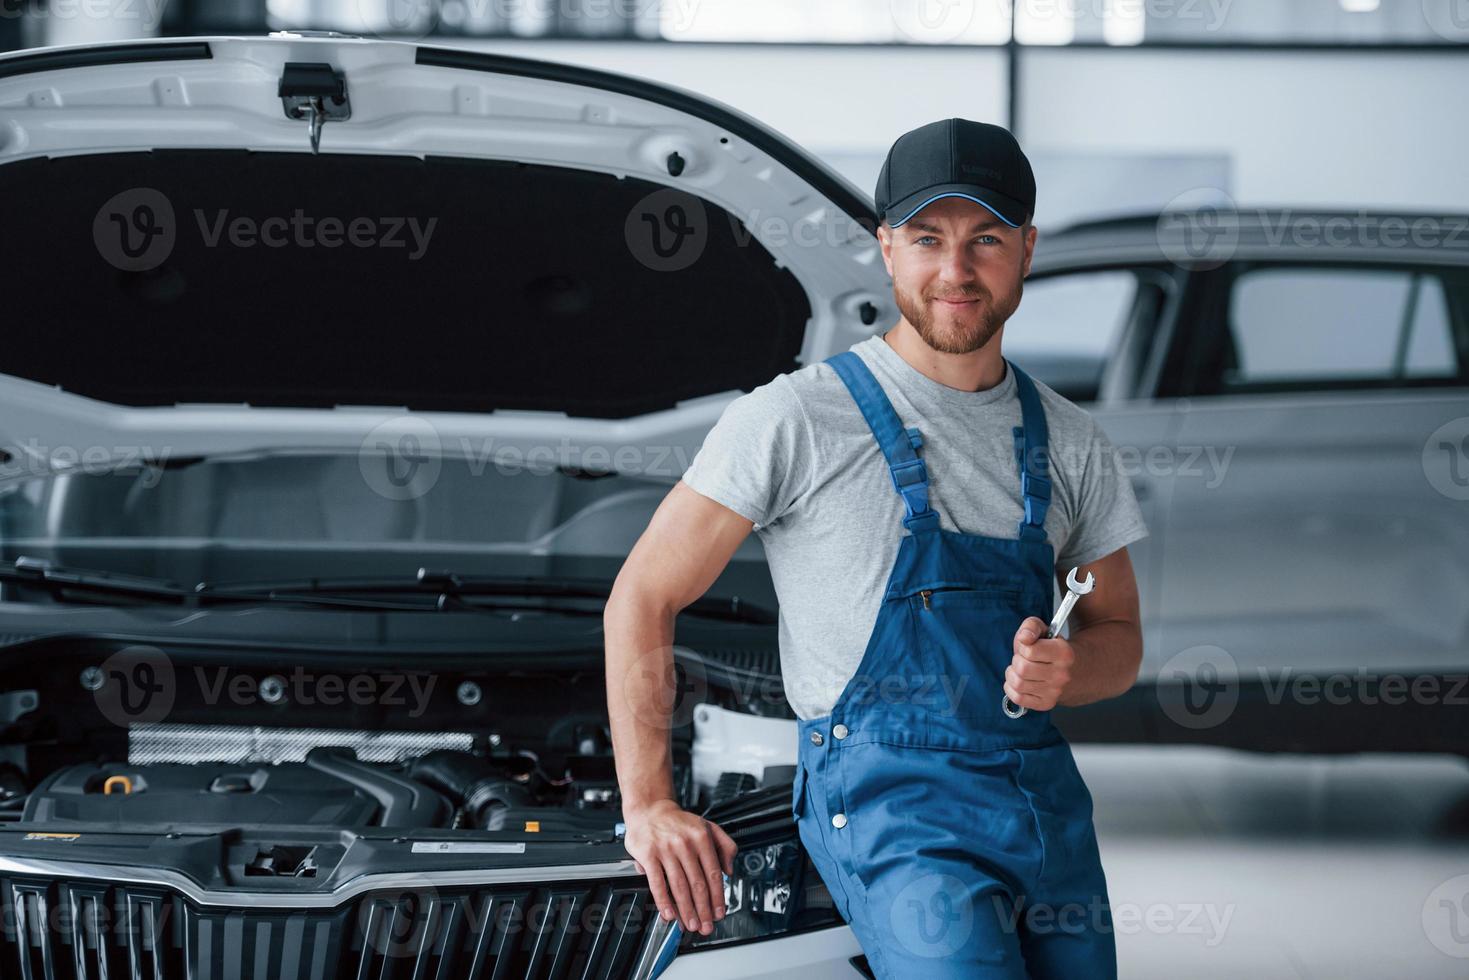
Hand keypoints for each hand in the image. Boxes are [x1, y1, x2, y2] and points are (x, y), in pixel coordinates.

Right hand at [622, 798, 737, 936]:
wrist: (650, 809)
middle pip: (697, 883)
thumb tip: (729, 870)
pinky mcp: (648, 854)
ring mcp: (666, 849)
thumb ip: (725, 846)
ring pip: (679, 886)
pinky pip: (657, 882)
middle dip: (703, 909)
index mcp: (702, 837)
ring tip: (691, 924)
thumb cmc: (679, 822)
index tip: (719, 912)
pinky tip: (669, 913)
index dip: (718, 897)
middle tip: (706, 925)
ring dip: (686, 909)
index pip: (713, 873)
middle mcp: (685, 843)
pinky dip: (663, 901)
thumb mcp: (708, 826)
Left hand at [1005, 616, 1073, 712]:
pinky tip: (1018, 681)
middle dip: (1017, 661)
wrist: (1071, 670)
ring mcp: (1055, 692)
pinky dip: (1011, 689)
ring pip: (1018, 684)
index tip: (1028, 647)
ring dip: (1012, 674)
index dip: (1023, 647)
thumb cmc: (1050, 648)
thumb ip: (1031, 627)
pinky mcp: (1046, 704)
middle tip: (1023, 659)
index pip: (1029, 651)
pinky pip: (1018, 698)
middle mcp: (1062, 675)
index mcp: (1063, 653)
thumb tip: (1024, 638)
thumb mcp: (1042, 630)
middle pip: (1022, 669)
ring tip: (1020, 670)